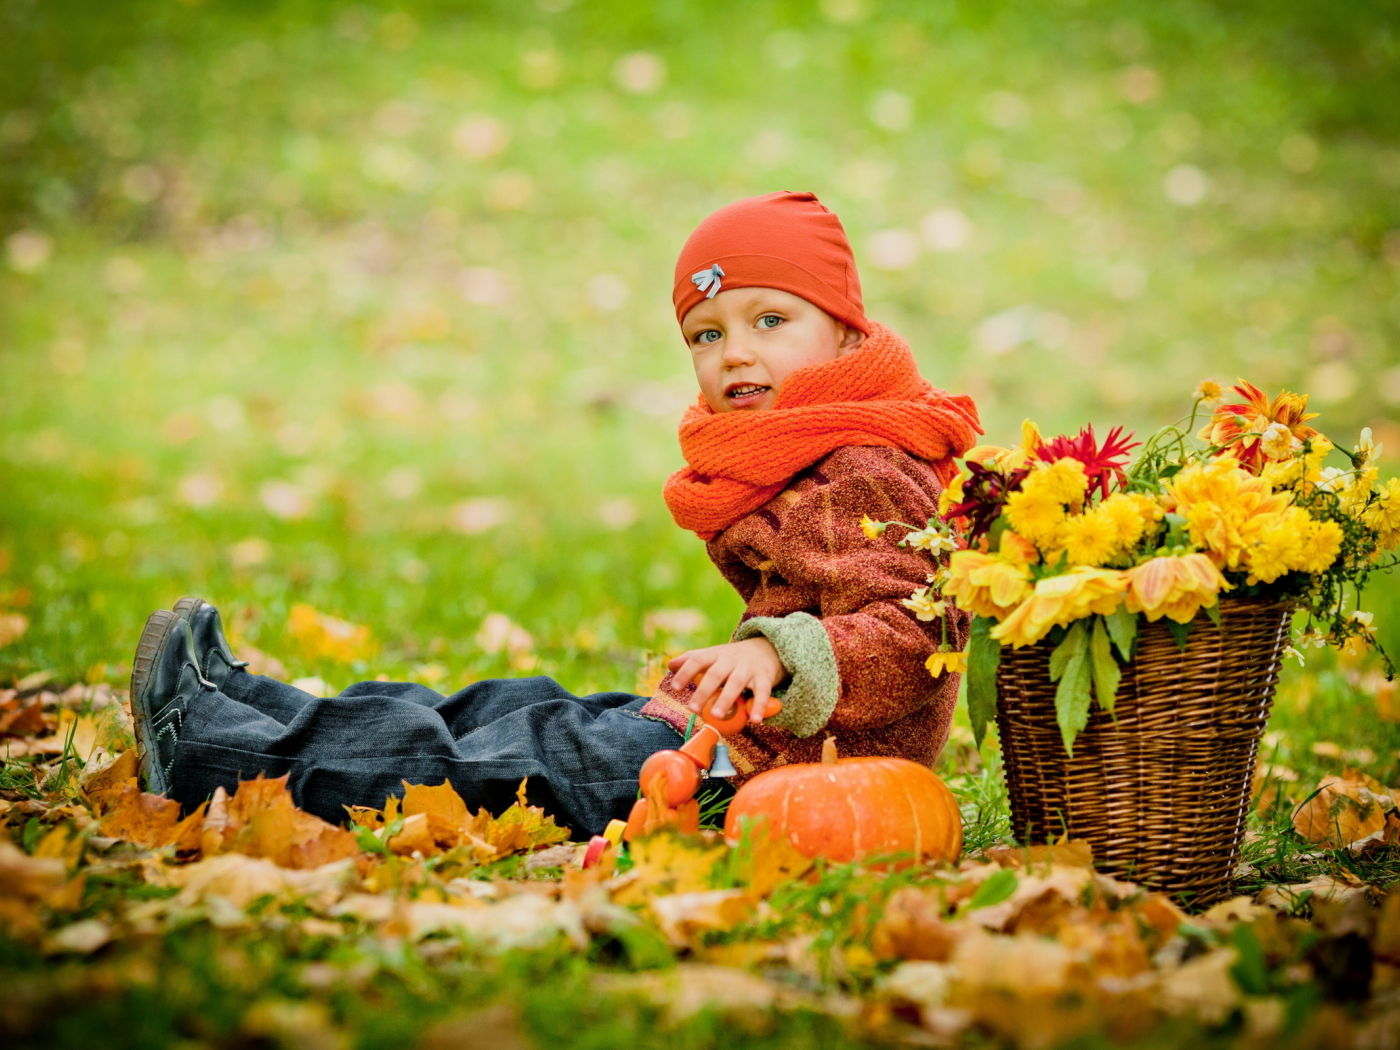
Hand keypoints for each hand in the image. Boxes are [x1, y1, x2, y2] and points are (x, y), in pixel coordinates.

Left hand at [668, 637, 786, 724]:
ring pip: (736, 682)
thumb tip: (669, 665)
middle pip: (715, 674)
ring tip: (717, 715)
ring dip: (726, 699)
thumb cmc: (732, 657)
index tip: (675, 688)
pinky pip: (762, 692)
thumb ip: (691, 659)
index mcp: (715, 654)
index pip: (697, 660)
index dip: (685, 673)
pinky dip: (759, 706)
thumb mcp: (713, 654)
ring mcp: (748, 668)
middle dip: (704, 691)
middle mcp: (731, 660)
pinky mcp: (764, 677)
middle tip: (693, 709)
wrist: (767, 648)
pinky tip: (754, 720)